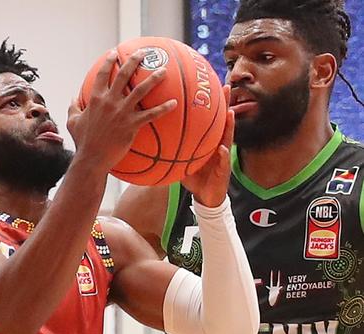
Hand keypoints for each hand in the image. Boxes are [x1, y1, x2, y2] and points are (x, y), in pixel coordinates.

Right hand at [68, 50, 176, 174]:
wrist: (92, 159)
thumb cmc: (82, 142)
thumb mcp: (72, 123)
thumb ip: (73, 108)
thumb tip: (72, 98)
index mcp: (96, 99)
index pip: (102, 74)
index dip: (108, 62)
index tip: (114, 53)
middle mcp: (110, 101)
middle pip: (124, 74)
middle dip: (134, 60)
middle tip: (143, 53)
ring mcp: (122, 112)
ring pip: (141, 90)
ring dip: (154, 78)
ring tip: (164, 71)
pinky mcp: (132, 125)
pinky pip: (151, 114)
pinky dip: (163, 108)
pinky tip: (174, 103)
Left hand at [182, 86, 233, 207]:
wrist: (206, 197)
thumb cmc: (195, 179)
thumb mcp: (182, 162)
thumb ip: (173, 151)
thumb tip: (154, 141)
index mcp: (208, 142)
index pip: (209, 119)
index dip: (210, 103)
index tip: (207, 84)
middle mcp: (218, 145)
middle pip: (222, 121)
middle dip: (225, 104)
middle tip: (226, 86)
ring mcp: (223, 156)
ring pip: (228, 137)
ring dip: (230, 125)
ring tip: (230, 112)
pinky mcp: (224, 170)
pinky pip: (224, 161)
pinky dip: (223, 155)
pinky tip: (222, 148)